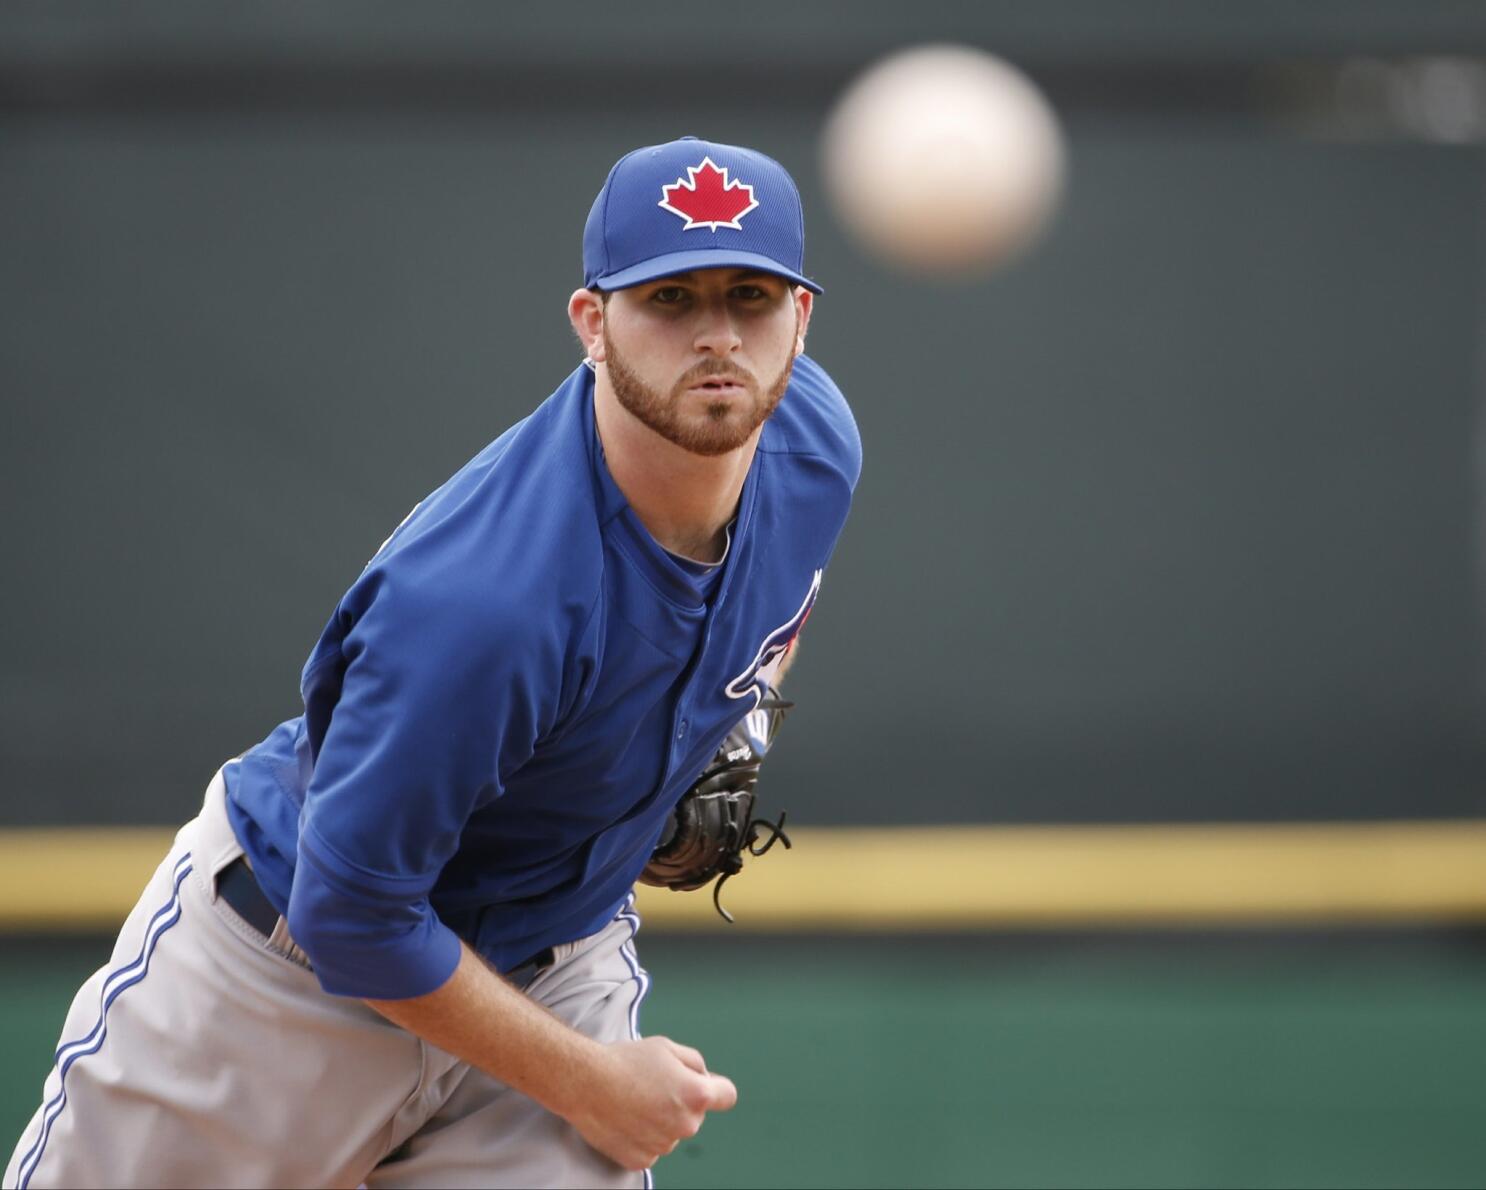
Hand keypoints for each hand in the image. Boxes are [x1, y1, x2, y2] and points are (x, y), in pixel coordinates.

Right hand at [565, 1036, 737, 1170]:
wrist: (586, 1083)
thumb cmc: (625, 1061)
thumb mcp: (667, 1047)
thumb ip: (694, 1062)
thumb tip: (703, 1076)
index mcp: (696, 1094)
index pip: (727, 1096)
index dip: (717, 1088)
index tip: (707, 1087)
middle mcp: (685, 1124)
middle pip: (695, 1114)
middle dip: (681, 1102)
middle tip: (654, 1086)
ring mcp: (664, 1145)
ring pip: (672, 1132)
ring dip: (660, 1120)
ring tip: (635, 1100)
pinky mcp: (642, 1159)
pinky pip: (651, 1148)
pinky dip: (642, 1136)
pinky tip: (627, 1118)